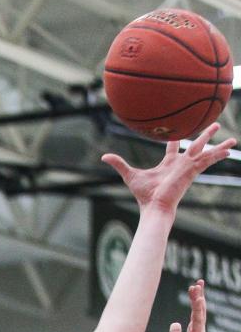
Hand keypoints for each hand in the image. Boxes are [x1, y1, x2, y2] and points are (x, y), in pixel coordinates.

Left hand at [102, 123, 235, 214]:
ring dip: (218, 144)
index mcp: (168, 164)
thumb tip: (104, 156)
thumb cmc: (144, 195)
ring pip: (206, 151)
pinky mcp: (193, 170)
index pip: (174, 148)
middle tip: (214, 125)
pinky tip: (231, 150)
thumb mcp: (130, 175)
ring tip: (233, 139)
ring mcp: (188, 167)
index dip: (175, 139)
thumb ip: (119, 164)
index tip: (177, 133)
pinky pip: (209, 159)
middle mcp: (181, 164)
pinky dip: (219, 154)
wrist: (154, 206)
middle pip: (195, 145)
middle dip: (204, 136)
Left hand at [168, 279, 205, 331]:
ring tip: (197, 287)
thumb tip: (175, 324)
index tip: (195, 286)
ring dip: (199, 300)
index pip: (196, 310)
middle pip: (199, 309)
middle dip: (199, 295)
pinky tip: (199, 300)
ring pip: (199, 313)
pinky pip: (198, 321)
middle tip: (199, 282)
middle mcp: (198, 330)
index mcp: (193, 330)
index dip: (196, 298)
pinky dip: (199, 310)